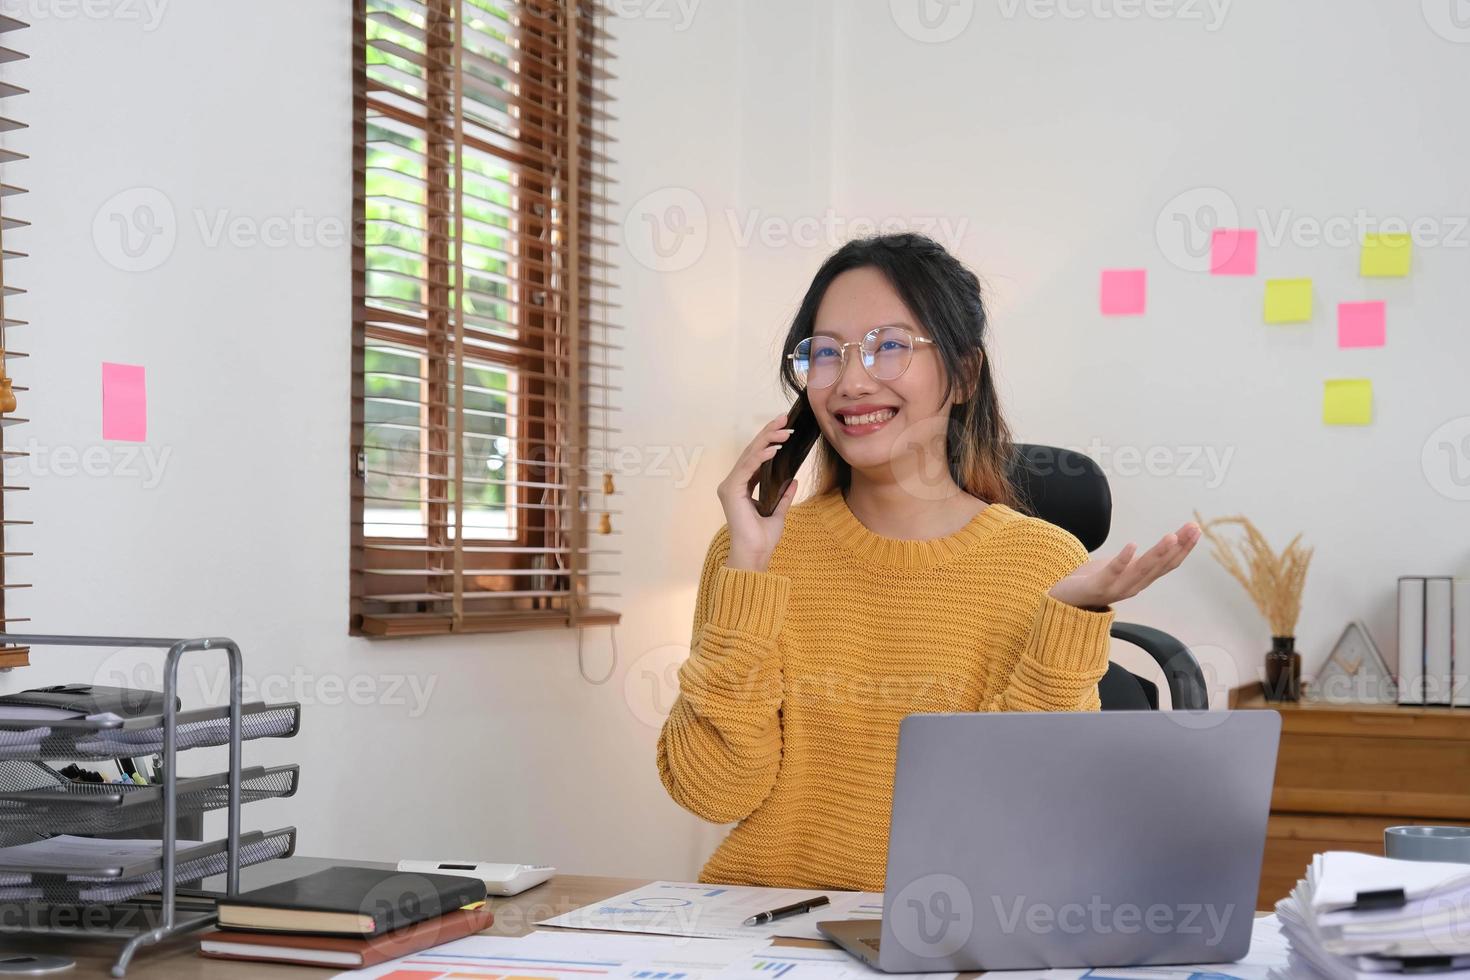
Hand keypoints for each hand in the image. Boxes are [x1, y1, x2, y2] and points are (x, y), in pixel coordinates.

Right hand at [716, 413, 799, 571]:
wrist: (755, 555)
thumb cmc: (763, 539)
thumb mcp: (778, 512)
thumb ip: (783, 496)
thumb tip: (793, 480)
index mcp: (742, 487)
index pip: (756, 458)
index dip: (769, 440)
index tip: (785, 428)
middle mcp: (733, 484)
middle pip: (752, 451)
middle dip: (769, 433)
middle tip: (785, 418)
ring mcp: (730, 486)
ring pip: (749, 455)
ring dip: (767, 441)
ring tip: (784, 431)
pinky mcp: (731, 491)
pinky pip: (747, 468)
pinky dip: (760, 457)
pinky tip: (774, 449)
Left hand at [1047, 522, 1200, 610]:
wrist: (1063, 601)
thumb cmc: (1093, 581)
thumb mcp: (1121, 567)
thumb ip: (1138, 561)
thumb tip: (1150, 549)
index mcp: (1140, 580)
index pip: (1167, 564)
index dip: (1184, 548)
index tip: (1196, 529)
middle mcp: (1133, 586)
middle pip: (1160, 566)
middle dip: (1179, 547)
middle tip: (1193, 529)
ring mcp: (1115, 588)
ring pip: (1142, 570)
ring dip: (1158, 553)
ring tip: (1171, 536)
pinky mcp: (1096, 587)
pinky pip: (1112, 572)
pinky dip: (1123, 559)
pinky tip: (1133, 544)